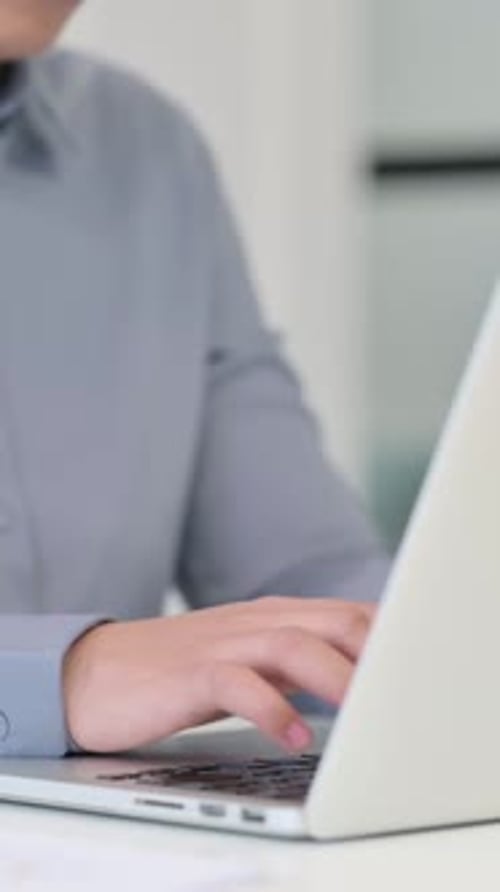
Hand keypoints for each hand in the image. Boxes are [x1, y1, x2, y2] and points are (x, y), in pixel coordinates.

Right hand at [63, 596, 376, 753]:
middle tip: (404, 688)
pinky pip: (237, 685)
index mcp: (273, 617)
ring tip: (364, 711)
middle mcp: (254, 623)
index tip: (418, 664)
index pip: (347, 615)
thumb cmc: (179, 671)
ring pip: (292, 645)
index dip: (389, 637)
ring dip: (334, 675)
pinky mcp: (190, 673)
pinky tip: (292, 735)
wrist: (95, 672)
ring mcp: (222, 643)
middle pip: (331, 622)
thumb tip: (353, 684)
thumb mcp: (248, 662)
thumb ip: (296, 665)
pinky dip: (269, 708)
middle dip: (376, 650)